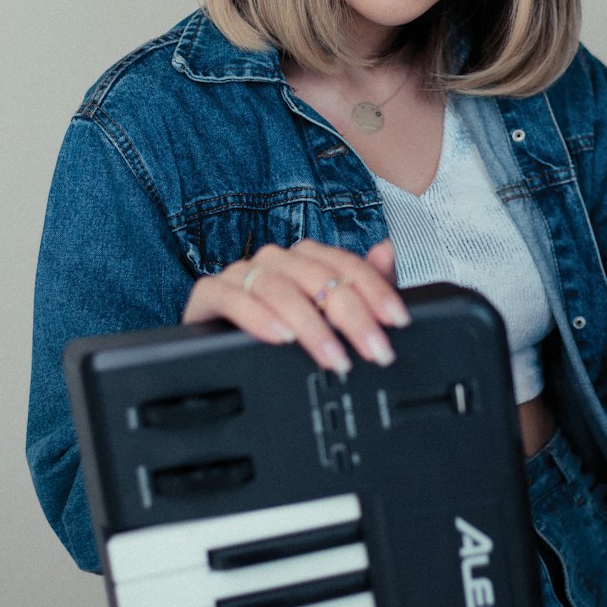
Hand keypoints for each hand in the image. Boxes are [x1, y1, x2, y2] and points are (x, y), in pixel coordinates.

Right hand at [182, 238, 409, 373]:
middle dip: (352, 315)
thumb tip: (386, 251)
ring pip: (279, 287)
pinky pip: (232, 298)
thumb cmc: (276, 330)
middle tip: (374, 349)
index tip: (397, 320)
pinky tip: (281, 337)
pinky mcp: (209, 293)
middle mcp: (274, 260)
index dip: (375, 290)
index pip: (346, 264)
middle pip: (317, 276)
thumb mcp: (327, 316)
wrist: (217, 352)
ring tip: (333, 355)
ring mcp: (241, 273)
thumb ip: (359, 286)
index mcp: (304, 259)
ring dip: (310, 324)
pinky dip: (258, 317)